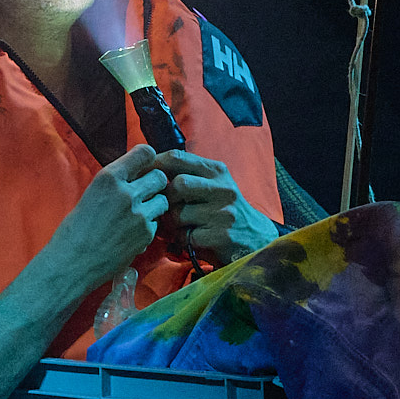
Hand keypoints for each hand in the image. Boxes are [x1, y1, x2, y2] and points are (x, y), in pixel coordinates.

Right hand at [46, 144, 170, 291]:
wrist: (72, 262)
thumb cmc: (75, 229)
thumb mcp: (92, 193)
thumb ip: (116, 182)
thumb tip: (136, 174)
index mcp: (109, 177)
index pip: (145, 152)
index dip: (148, 160)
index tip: (145, 167)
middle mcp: (127, 192)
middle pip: (160, 176)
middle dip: (155, 184)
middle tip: (145, 193)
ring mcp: (139, 214)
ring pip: (163, 200)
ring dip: (155, 205)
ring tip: (138, 214)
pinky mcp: (146, 234)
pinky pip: (157, 223)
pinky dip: (148, 226)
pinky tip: (132, 233)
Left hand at [156, 149, 280, 264]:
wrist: (258, 240)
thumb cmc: (224, 212)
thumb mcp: (214, 186)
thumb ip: (188, 176)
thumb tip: (147, 171)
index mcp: (216, 171)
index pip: (177, 157)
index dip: (153, 165)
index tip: (141, 176)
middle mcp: (223, 188)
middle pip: (178, 184)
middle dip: (166, 200)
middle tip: (164, 210)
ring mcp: (224, 212)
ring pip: (178, 214)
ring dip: (172, 225)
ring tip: (178, 228)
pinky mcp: (222, 236)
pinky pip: (186, 236)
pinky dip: (182, 241)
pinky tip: (189, 241)